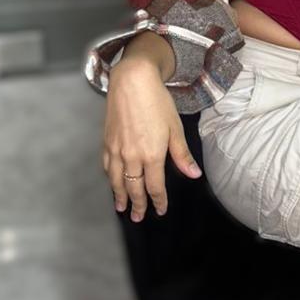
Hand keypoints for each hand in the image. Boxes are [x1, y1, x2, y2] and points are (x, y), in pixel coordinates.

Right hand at [102, 57, 201, 220]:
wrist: (132, 81)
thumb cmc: (157, 102)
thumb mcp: (175, 128)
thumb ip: (182, 155)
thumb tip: (193, 175)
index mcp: (152, 155)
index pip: (155, 187)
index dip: (158, 201)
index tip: (160, 210)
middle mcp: (132, 156)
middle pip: (134, 188)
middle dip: (137, 205)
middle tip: (138, 217)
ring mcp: (116, 150)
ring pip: (117, 181)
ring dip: (120, 196)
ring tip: (121, 207)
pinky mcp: (106, 141)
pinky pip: (107, 166)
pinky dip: (110, 178)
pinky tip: (112, 182)